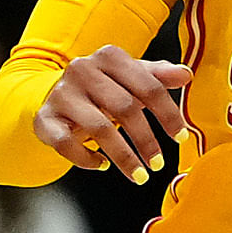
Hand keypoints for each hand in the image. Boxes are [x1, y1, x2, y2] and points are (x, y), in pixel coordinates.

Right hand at [31, 45, 188, 183]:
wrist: (55, 94)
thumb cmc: (104, 88)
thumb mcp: (131, 78)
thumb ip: (157, 76)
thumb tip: (185, 74)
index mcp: (109, 57)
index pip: (148, 86)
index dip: (168, 114)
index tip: (181, 138)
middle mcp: (83, 70)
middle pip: (124, 108)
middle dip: (146, 140)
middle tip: (158, 163)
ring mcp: (62, 94)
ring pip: (99, 128)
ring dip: (123, 157)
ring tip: (139, 175)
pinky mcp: (46, 118)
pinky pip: (67, 144)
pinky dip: (87, 159)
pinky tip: (102, 165)